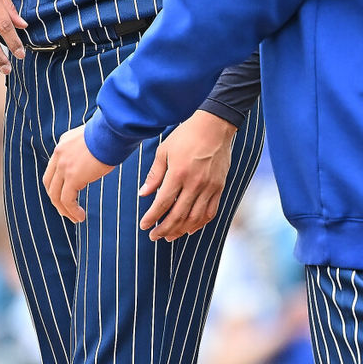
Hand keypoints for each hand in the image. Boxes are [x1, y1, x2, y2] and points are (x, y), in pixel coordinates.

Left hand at [42, 124, 113, 221]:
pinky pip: (67, 200)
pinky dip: (72, 211)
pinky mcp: (72, 177)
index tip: (68, 192)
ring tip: (75, 218)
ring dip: (64, 209)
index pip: (54, 167)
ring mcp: (64, 166)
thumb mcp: (95, 138)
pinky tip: (80, 216)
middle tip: (67, 209)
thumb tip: (98, 157)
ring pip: (55, 195)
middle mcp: (60, 154)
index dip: (58, 183)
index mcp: (64, 144)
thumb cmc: (113, 133)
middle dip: (57, 198)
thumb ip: (89, 149)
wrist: (114, 129)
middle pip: (49, 183)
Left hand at [138, 110, 235, 241]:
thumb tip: (142, 194)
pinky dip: (200, 224)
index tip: (144, 226)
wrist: (215, 126)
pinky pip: (210, 212)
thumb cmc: (186, 136)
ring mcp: (209, 187)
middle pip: (178, 215)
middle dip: (164, 229)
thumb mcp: (164, 151)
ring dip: (181, 230)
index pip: (163, 203)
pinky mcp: (219, 187)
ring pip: (194, 218)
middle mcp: (195, 183)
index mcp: (178, 173)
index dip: (152, 218)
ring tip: (169, 236)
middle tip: (154, 236)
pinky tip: (190, 228)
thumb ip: (154, 175)